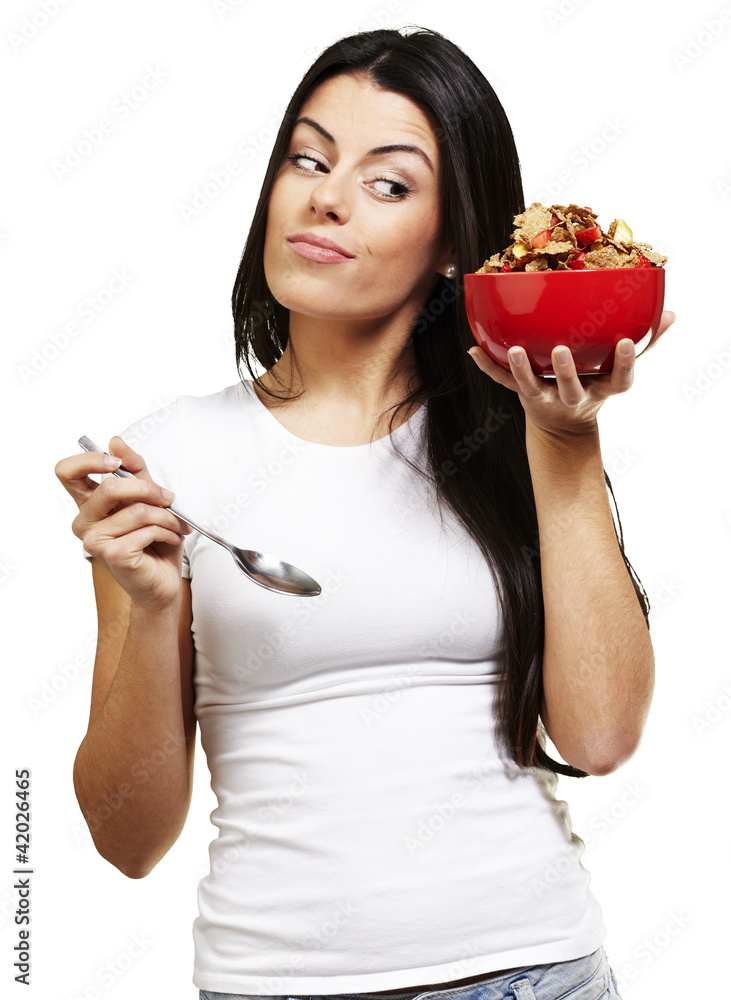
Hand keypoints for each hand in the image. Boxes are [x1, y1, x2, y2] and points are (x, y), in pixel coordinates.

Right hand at [55, 436, 192, 609]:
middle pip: (109, 487)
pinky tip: (170, 539)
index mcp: (89, 503)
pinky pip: (146, 530)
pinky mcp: (112, 555)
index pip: (67, 472)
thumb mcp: (148, 498)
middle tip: (170, 499)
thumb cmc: (154, 541)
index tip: (116, 463)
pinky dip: (167, 532)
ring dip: (167, 516)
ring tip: (176, 526)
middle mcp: (84, 521)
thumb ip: (134, 470)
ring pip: (137, 510)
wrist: (162, 581)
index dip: (89, 460)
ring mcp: (94, 540)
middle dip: (149, 489)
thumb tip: (115, 442)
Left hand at [467, 309, 676, 438]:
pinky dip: (488, 368)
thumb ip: (645, 344)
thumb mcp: (619, 370)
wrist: (563, 426)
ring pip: (531, 387)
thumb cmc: (594, 384)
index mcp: (601, 389)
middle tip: (560, 350)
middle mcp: (573, 397)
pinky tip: (473, 350)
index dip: (623, 364)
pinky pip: (503, 383)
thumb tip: (671, 314)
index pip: (618, 380)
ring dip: (521, 369)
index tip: (624, 344)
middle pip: (570, 387)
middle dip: (566, 371)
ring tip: (514, 350)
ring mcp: (545, 399)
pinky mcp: (523, 397)